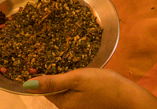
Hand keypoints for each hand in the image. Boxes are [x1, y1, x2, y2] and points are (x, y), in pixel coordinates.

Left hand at [26, 68, 156, 108]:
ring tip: (61, 58)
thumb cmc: (104, 85)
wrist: (128, 96)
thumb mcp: (77, 79)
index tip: (36, 59)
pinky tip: (77, 70)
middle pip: (53, 89)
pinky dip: (72, 80)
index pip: (44, 88)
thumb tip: (27, 85)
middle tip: (49, 53)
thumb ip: (52, 82)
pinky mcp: (87, 102)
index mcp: (63, 104)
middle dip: (50, 73)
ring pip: (64, 88)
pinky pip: (74, 90)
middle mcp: (68, 108)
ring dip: (62, 75)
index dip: (40, 73)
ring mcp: (78, 106)